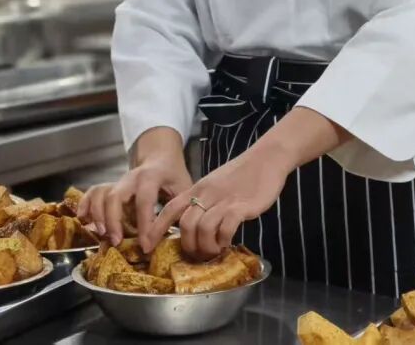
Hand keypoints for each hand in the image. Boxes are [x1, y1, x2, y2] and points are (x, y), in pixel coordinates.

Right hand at [77, 129, 191, 249]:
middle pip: (115, 196)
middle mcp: (131, 177)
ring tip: (102, 235)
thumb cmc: (173, 175)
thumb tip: (180, 237)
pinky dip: (85, 204)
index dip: (145, 226)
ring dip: (98, 215)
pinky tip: (83, 219)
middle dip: (113, 220)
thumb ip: (180, 209)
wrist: (160, 155)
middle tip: (116, 242)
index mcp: (151, 177)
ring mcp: (118, 181)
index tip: (146, 247)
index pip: (145, 202)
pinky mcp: (110, 185)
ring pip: (101, 194)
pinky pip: (93, 192)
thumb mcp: (184, 188)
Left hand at [146, 143, 294, 260]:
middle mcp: (206, 194)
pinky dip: (223, 241)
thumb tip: (193, 225)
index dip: (156, 228)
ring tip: (214, 251)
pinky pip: (225, 228)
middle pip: (185, 224)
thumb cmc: (241, 174)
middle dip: (188, 245)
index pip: (170, 209)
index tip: (148, 245)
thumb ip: (203, 200)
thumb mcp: (214, 184)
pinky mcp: (241, 206)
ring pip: (202, 228)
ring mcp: (223, 200)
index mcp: (197, 189)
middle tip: (198, 255)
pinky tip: (227, 243)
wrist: (266, 159)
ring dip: (206, 247)